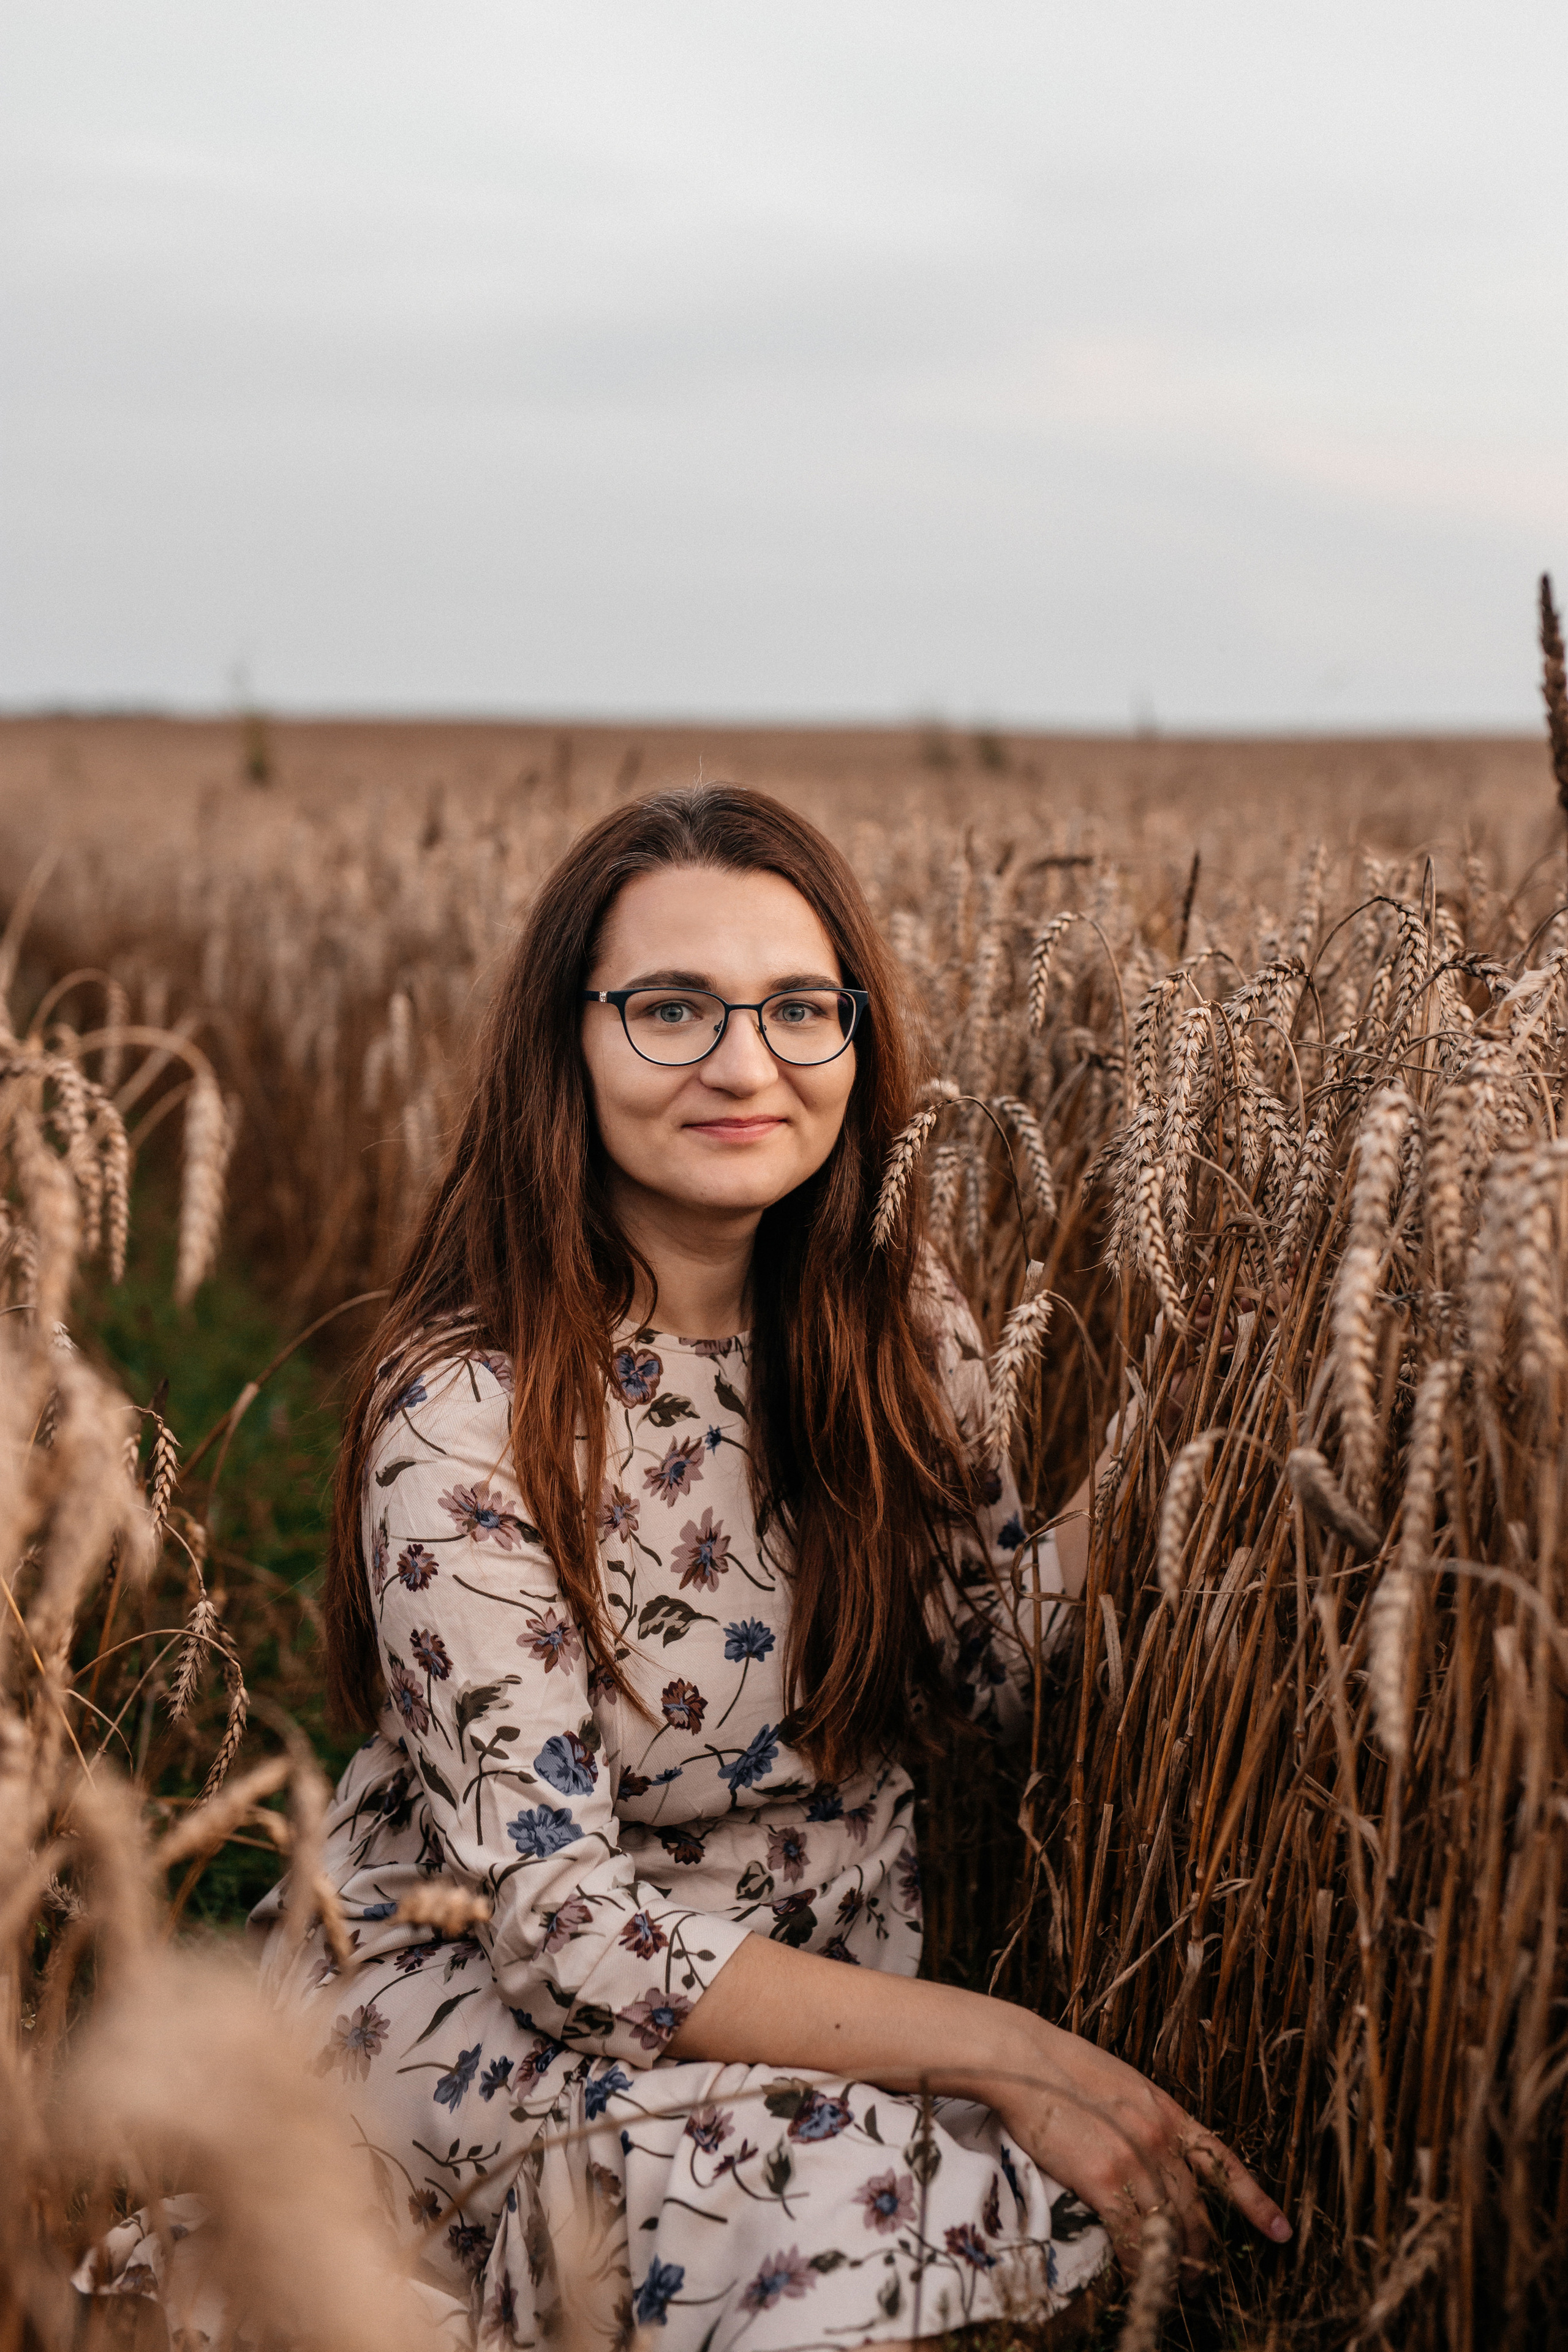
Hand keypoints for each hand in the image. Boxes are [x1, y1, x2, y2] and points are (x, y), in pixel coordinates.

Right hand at [990, 2017, 1289, 2274]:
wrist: (1022, 2058)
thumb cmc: (1061, 2066)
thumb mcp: (1120, 2082)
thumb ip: (1143, 2118)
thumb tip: (1151, 2150)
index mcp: (1167, 2111)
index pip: (1223, 2163)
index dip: (1255, 2202)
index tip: (1281, 2231)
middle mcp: (1161, 2138)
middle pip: (1197, 2210)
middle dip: (1203, 2251)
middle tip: (1199, 2276)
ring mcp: (1136, 2160)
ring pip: (1172, 2230)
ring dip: (1177, 2266)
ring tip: (1177, 2288)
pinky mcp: (1105, 2180)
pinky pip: (1135, 2237)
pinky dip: (1140, 2265)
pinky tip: (1139, 2280)